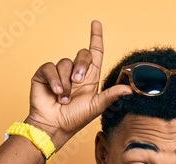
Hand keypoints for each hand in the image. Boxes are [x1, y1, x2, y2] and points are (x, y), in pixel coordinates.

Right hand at [25, 20, 131, 146]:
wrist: (54, 126)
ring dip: (65, 82)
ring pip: (65, 62)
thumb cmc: (74, 119)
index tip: (96, 24)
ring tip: (64, 98)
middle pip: (82, 54)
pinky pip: (50, 67)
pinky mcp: (44, 75)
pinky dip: (54, 80)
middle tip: (78, 82)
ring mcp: (59, 73)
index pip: (94, 52)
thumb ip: (112, 95)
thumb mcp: (96, 106)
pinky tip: (55, 93)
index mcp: (89, 78)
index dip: (95, 37)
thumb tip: (131, 89)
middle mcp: (75, 73)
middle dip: (81, 66)